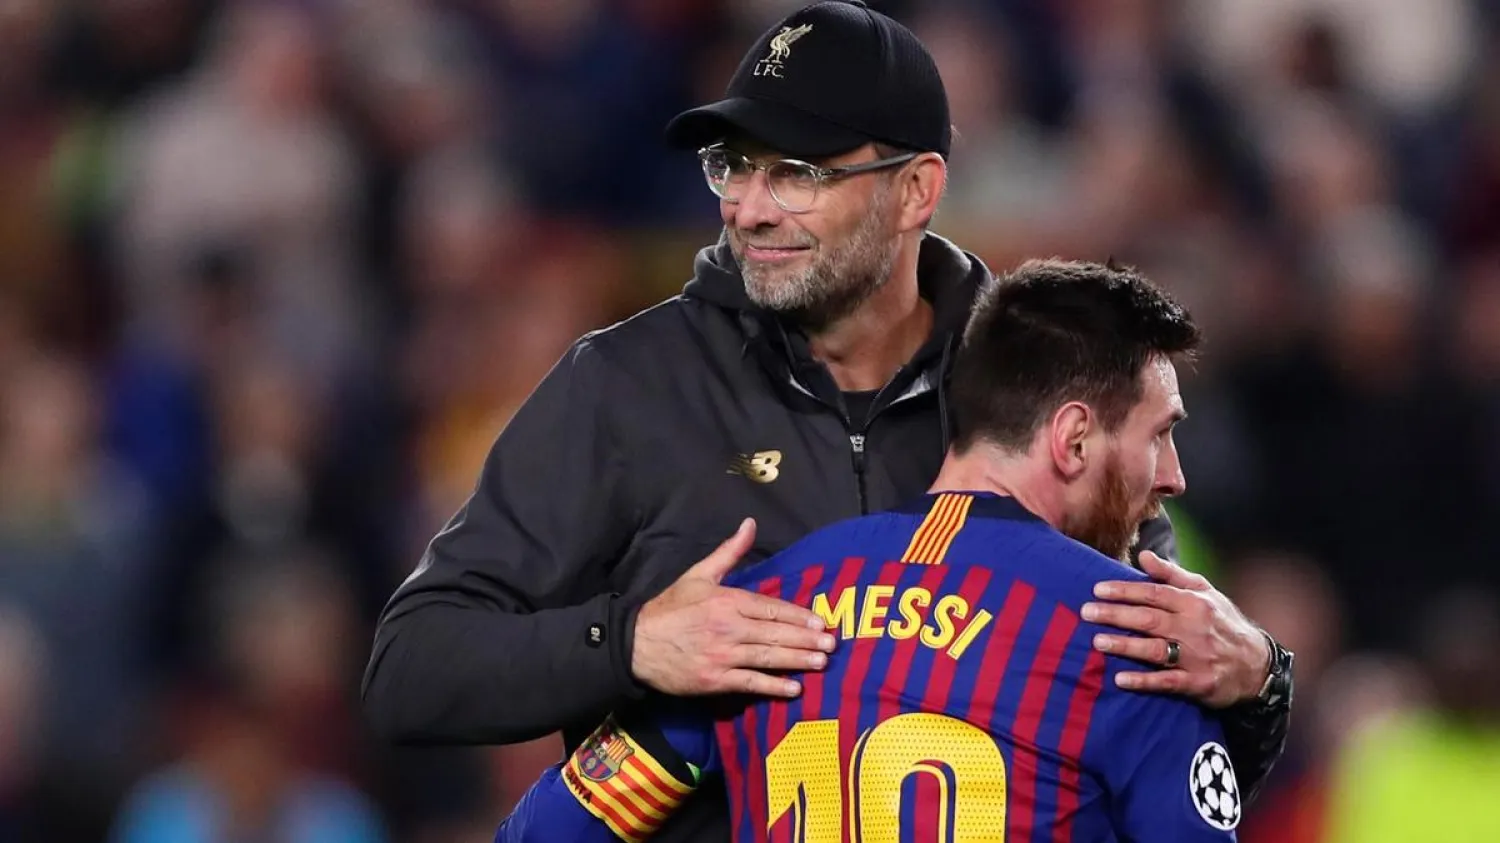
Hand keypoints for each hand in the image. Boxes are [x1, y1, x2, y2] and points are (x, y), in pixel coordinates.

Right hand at [632, 518, 836, 698]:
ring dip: (797, 660)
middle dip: (806, 639)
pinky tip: (794, 688)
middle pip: (775, 634)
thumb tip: (750, 524)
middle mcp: (729, 627)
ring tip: (821, 663)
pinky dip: (773, 686)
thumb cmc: (670, 608)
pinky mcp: (715, 680)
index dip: (798, 616)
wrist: (637, 644)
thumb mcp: (698, 574)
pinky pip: (750, 683)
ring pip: (768, 657)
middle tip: (832, 645)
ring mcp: (722, 655)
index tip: (820, 622)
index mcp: (727, 600)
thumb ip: (729, 552)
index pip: (771, 608)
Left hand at [1083, 550, 1270, 708]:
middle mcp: (1193, 628)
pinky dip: (1144, 681)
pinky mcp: (1197, 683)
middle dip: (1116, 615)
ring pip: (1155, 649)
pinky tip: (1121, 679)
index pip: (1153, 594)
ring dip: (1125, 645)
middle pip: (1149, 619)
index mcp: (1193, 603)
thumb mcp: (1205, 592)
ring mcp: (1196, 657)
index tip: (1097, 590)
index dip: (1124, 591)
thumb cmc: (1223, 623)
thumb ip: (1171, 575)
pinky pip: (1167, 682)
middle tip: (1086, 612)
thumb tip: (1142, 555)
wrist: (1258, 664)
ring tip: (1098, 641)